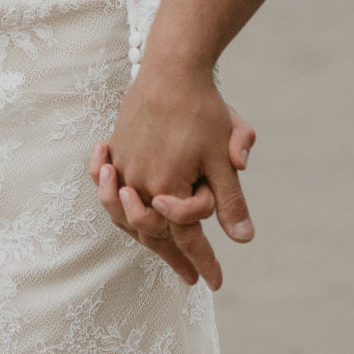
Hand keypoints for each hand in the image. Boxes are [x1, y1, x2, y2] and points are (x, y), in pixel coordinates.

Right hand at [91, 58, 256, 287]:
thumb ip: (230, 201)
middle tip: (188, 277)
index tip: (215, 284)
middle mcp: (139, 183)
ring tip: (159, 248)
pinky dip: (114, 201)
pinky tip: (122, 200)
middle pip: (153, 233)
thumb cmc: (202, 110)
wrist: (170, 68)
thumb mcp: (222, 157)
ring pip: (126, 216)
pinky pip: (109, 188)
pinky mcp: (115, 151)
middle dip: (173, 258)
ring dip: (142, 234)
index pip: (187, 237)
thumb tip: (243, 240)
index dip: (204, 262)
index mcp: (167, 188)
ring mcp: (123, 167)